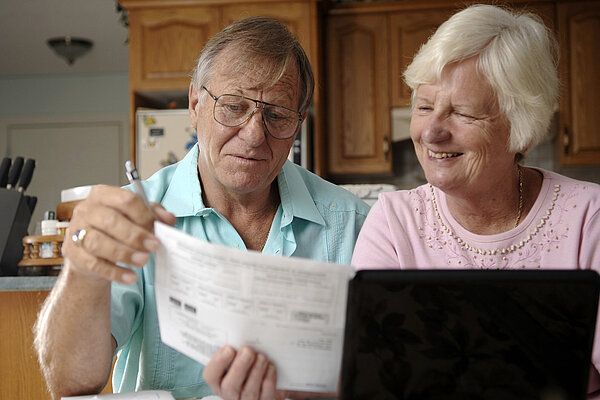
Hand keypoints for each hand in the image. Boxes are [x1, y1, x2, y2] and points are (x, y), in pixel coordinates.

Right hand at [61, 184, 175, 284]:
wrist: (91, 253)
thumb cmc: (114, 229)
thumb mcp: (134, 217)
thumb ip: (153, 214)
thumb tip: (168, 219)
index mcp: (103, 195)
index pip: (125, 200)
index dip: (143, 215)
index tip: (157, 228)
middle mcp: (86, 210)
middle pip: (110, 220)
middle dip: (135, 235)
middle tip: (153, 246)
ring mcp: (76, 231)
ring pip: (98, 242)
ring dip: (124, 253)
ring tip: (143, 261)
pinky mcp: (73, 254)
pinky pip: (94, 264)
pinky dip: (114, 272)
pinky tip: (130, 276)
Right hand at [203, 346, 288, 399]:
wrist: (268, 381)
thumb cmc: (248, 365)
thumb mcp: (237, 357)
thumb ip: (234, 349)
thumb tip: (238, 329)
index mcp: (219, 381)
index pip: (211, 375)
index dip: (218, 362)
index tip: (229, 348)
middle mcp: (230, 394)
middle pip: (230, 385)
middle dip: (239, 366)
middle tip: (248, 350)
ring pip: (249, 391)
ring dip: (256, 371)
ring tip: (261, 357)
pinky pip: (266, 394)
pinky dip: (269, 380)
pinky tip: (271, 368)